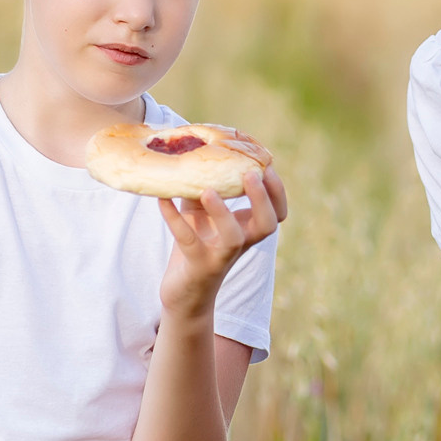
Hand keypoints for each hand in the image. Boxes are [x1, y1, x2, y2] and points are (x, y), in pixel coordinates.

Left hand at [158, 167, 286, 317]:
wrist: (184, 293)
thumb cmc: (197, 244)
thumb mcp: (201, 211)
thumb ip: (203, 184)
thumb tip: (194, 147)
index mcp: (248, 229)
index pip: (277, 211)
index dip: (277, 191)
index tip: (267, 165)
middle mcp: (241, 243)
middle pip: (268, 224)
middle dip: (263, 199)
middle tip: (251, 175)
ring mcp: (220, 256)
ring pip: (234, 238)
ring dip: (224, 213)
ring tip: (209, 191)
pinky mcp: (197, 265)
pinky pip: (187, 240)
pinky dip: (174, 219)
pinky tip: (162, 200)